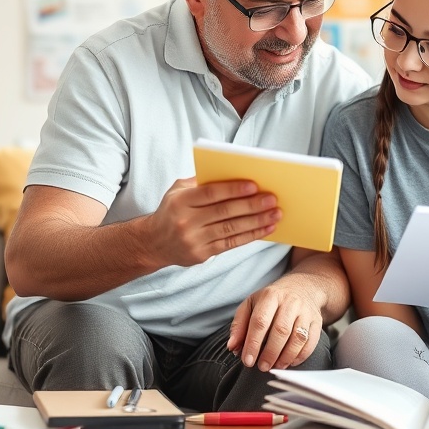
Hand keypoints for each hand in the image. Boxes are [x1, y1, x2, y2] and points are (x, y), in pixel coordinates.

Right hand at [145, 177, 280, 268]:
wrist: (153, 243)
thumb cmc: (171, 210)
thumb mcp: (177, 191)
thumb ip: (200, 182)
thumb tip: (232, 173)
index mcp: (180, 202)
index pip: (210, 194)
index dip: (233, 189)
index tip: (254, 185)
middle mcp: (186, 221)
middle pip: (224, 212)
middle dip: (251, 205)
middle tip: (272, 199)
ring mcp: (194, 240)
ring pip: (231, 229)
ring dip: (256, 222)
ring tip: (275, 214)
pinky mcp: (202, 254)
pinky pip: (231, 244)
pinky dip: (251, 236)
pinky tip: (266, 229)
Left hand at [227, 281, 323, 372]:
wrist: (302, 287)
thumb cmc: (272, 300)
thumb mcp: (251, 304)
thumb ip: (240, 325)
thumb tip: (233, 347)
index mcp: (270, 296)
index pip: (260, 321)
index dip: (253, 343)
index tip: (247, 360)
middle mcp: (290, 302)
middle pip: (280, 331)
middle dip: (270, 353)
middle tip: (262, 367)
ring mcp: (306, 311)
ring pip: (298, 337)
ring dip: (286, 357)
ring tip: (276, 367)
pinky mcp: (317, 321)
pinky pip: (311, 341)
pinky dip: (300, 355)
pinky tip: (290, 362)